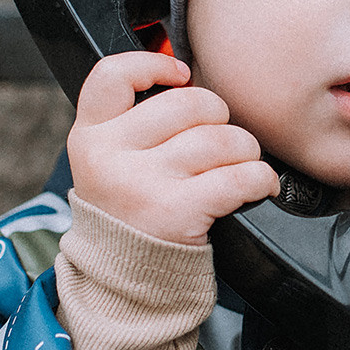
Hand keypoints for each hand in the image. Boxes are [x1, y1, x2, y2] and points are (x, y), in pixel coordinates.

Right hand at [66, 52, 279, 245]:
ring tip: (239, 166)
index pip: (112, 75)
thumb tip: (187, 76)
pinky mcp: (177, 212)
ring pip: (220, 138)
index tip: (181, 74)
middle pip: (188, 103)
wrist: (125, 285)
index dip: (154, 65)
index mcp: (89, 137)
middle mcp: (110, 157)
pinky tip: (258, 185)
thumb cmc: (130, 215)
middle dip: (219, 117)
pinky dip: (260, 178)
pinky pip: (239, 175)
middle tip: (220, 140)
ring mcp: (142, 184)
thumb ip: (133, 123)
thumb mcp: (109, 164)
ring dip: (244, 150)